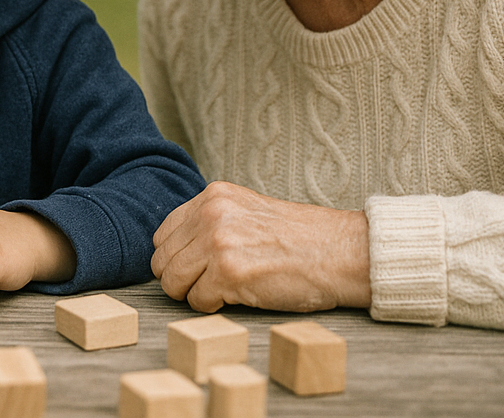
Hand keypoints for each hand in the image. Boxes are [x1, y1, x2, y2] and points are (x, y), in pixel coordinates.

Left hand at [151, 181, 370, 312]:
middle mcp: (211, 215)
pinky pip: (196, 300)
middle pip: (162, 260)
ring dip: (192, 294)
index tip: (193, 268)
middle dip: (179, 279)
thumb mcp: (248, 210)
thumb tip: (177, 249)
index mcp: (213, 196)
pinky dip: (212, 306)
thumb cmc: (299, 238)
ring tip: (220, 292)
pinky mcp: (230, 274)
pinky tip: (235, 298)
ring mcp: (219, 243)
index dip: (175, 257)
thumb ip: (212, 220)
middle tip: (205, 285)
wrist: (340, 252)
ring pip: (172, 282)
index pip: (163, 234)